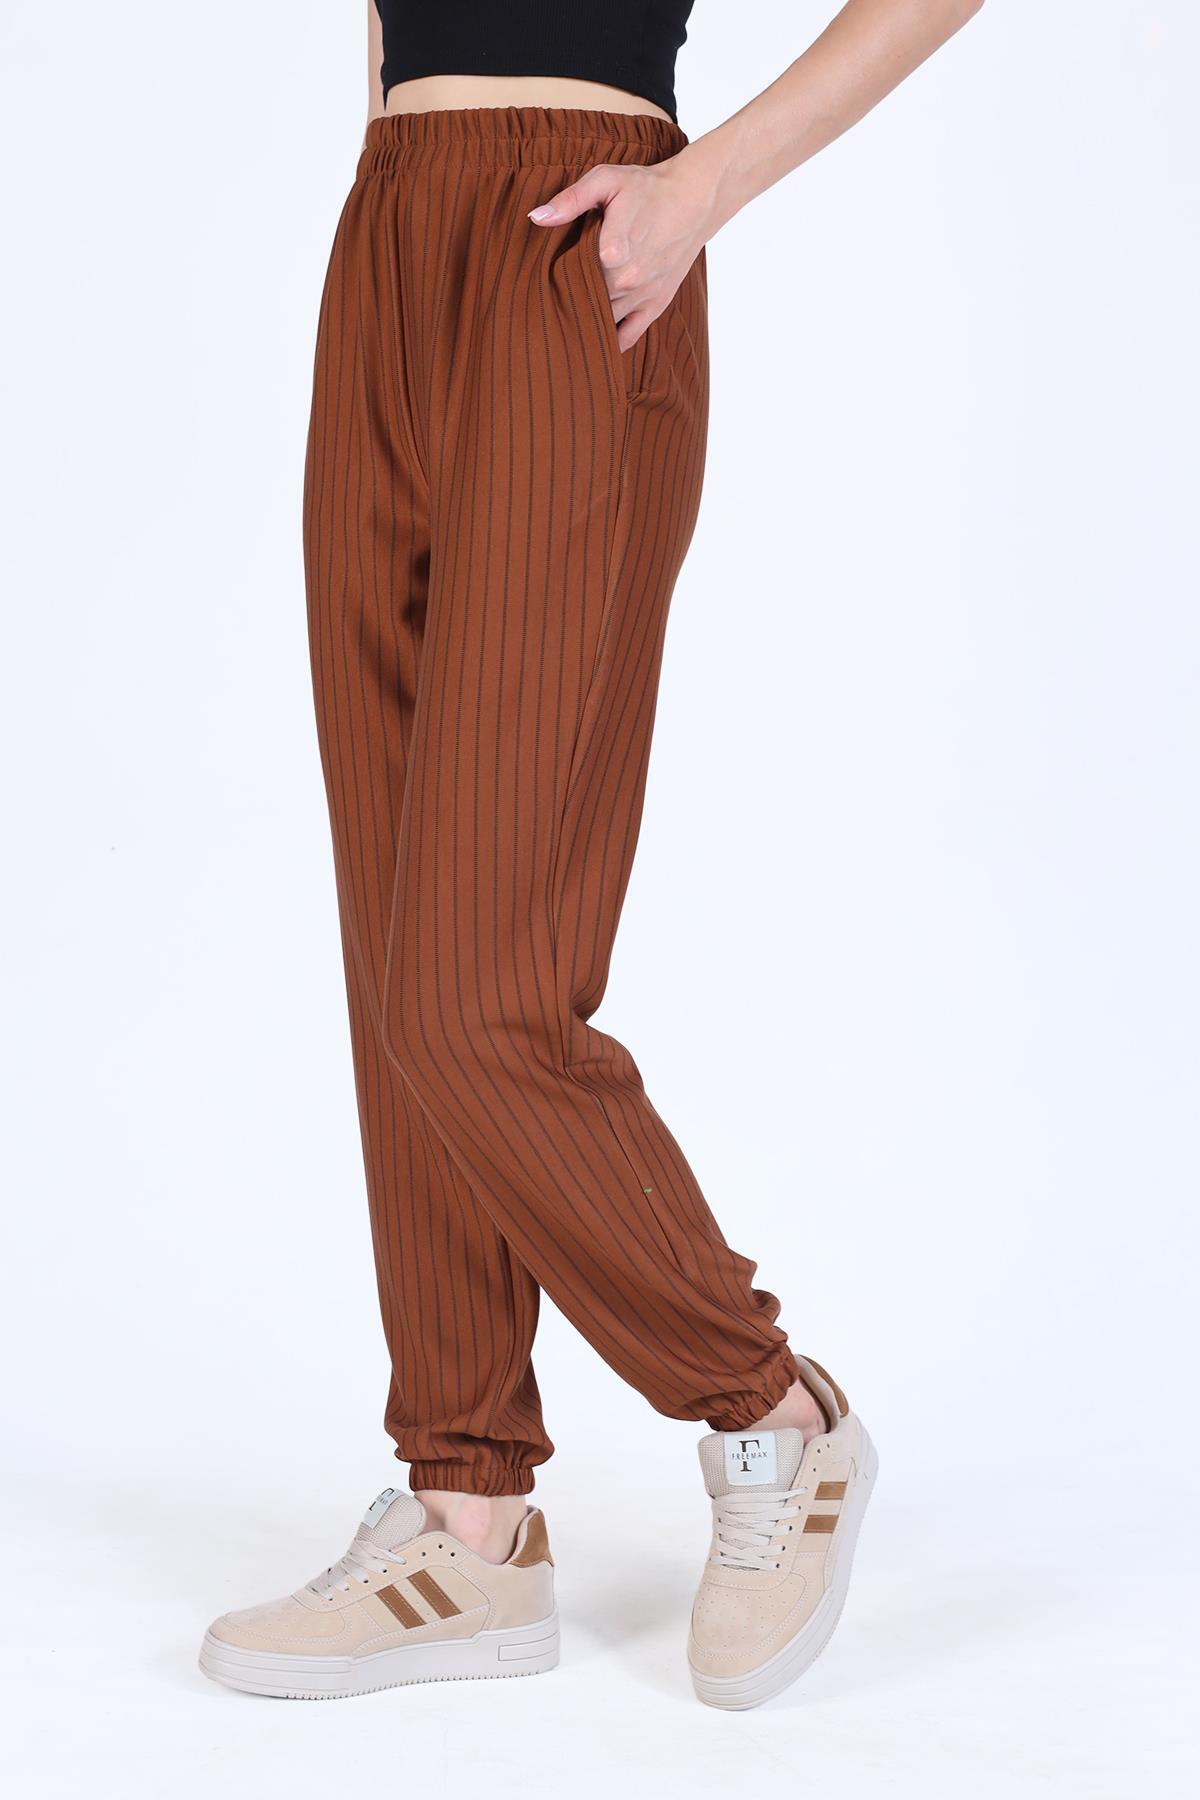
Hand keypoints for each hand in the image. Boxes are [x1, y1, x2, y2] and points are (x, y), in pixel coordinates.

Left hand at [527, 153, 714, 353]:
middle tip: (549, 298)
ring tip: (566, 319)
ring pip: (602, 321)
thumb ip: (571, 199)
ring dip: (585, 321)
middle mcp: (627, 279)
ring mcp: (641, 296)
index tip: (544, 273)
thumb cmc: (647, 188)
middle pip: (583, 300)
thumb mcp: (607, 181)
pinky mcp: (655, 305)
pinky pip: (628, 336)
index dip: (553, 276)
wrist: (695, 199)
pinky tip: (594, 341)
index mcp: (612, 250)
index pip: (569, 275)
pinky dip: (610, 343)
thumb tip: (537, 217)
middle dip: (566, 299)